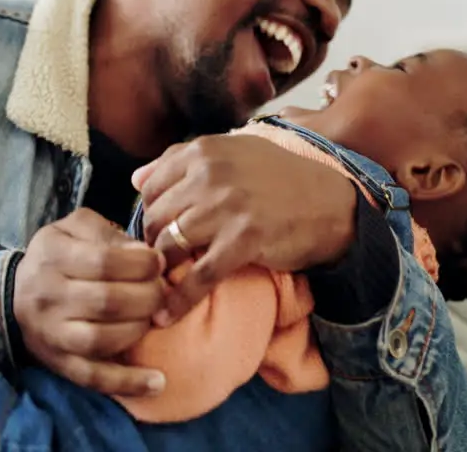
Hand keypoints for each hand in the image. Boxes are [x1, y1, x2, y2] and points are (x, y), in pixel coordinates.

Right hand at [12, 207, 167, 395]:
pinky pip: (92, 377)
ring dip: (139, 330)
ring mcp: (52, 333)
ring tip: (153, 318)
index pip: (104, 262)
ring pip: (102, 339)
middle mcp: (47, 296)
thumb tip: (143, 255)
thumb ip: (109, 234)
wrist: (16, 293)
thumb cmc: (58, 255)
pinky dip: (126, 383)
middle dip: (148, 296)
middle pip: (107, 302)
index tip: (157, 264)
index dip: (141, 264)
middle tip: (160, 292)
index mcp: (52, 256)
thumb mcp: (76, 228)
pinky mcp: (59, 362)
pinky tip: (157, 382)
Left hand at [133, 134, 357, 324]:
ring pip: (171, 244)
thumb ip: (182, 161)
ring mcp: (227, 206)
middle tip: (154, 265)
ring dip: (160, 270)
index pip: (152, 187)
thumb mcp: (234, 155)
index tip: (154, 234)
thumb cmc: (280, 180)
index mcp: (205, 150)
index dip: (148, 214)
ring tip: (156, 286)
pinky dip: (179, 300)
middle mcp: (211, 173)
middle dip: (151, 244)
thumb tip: (135, 178)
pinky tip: (166, 316)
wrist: (331, 206)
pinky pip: (199, 275)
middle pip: (156, 216)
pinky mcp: (244, 240)